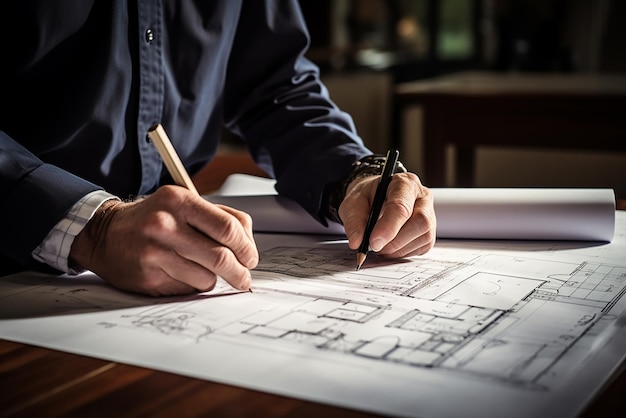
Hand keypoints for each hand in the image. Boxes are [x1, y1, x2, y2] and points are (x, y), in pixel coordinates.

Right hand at [70, 185, 257, 295]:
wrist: (104, 233)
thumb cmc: (153, 218)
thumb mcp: (184, 204)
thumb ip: (220, 217)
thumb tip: (249, 246)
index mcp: (180, 201)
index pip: (228, 228)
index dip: (246, 248)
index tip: (250, 258)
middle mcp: (166, 225)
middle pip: (221, 257)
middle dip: (239, 272)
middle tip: (243, 278)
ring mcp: (155, 252)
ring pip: (206, 278)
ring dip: (212, 279)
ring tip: (202, 271)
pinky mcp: (148, 277)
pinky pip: (187, 289)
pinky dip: (192, 286)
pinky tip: (180, 275)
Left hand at [339, 172, 435, 258]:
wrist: (376, 199)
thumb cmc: (368, 198)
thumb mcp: (353, 203)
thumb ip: (354, 221)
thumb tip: (357, 242)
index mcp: (404, 183)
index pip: (402, 207)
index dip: (388, 227)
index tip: (373, 243)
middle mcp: (422, 197)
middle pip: (420, 222)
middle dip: (395, 241)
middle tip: (374, 246)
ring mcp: (430, 215)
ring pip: (423, 237)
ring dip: (397, 249)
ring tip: (380, 246)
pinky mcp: (429, 232)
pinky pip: (422, 248)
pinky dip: (402, 252)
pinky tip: (390, 247)